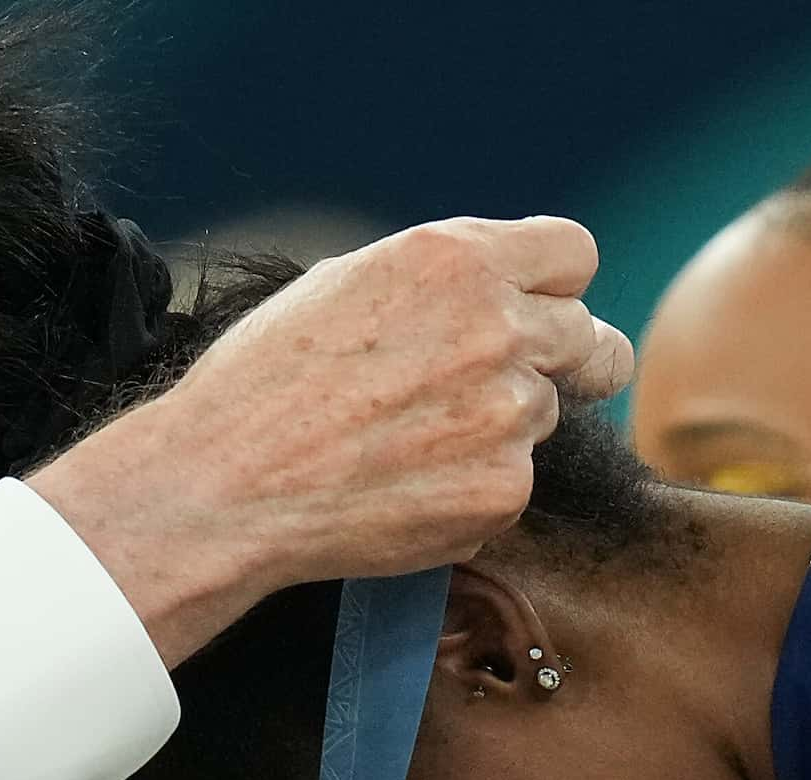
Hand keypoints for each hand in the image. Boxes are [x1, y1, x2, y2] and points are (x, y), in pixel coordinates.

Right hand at [27, 216, 632, 664]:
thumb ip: (437, 282)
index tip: (540, 312)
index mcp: (457, 261)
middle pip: (590, 339)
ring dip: (497, 433)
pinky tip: (397, 494)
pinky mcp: (502, 491)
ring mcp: (509, 414)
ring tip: (405, 450)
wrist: (221, 487)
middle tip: (517, 389)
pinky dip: (467, 495)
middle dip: (567, 362)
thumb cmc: (259, 385)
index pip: (573, 254)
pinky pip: (509, 487)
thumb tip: (493, 291)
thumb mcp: (342, 286)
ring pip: (543, 418)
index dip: (554, 286)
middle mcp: (500, 327)